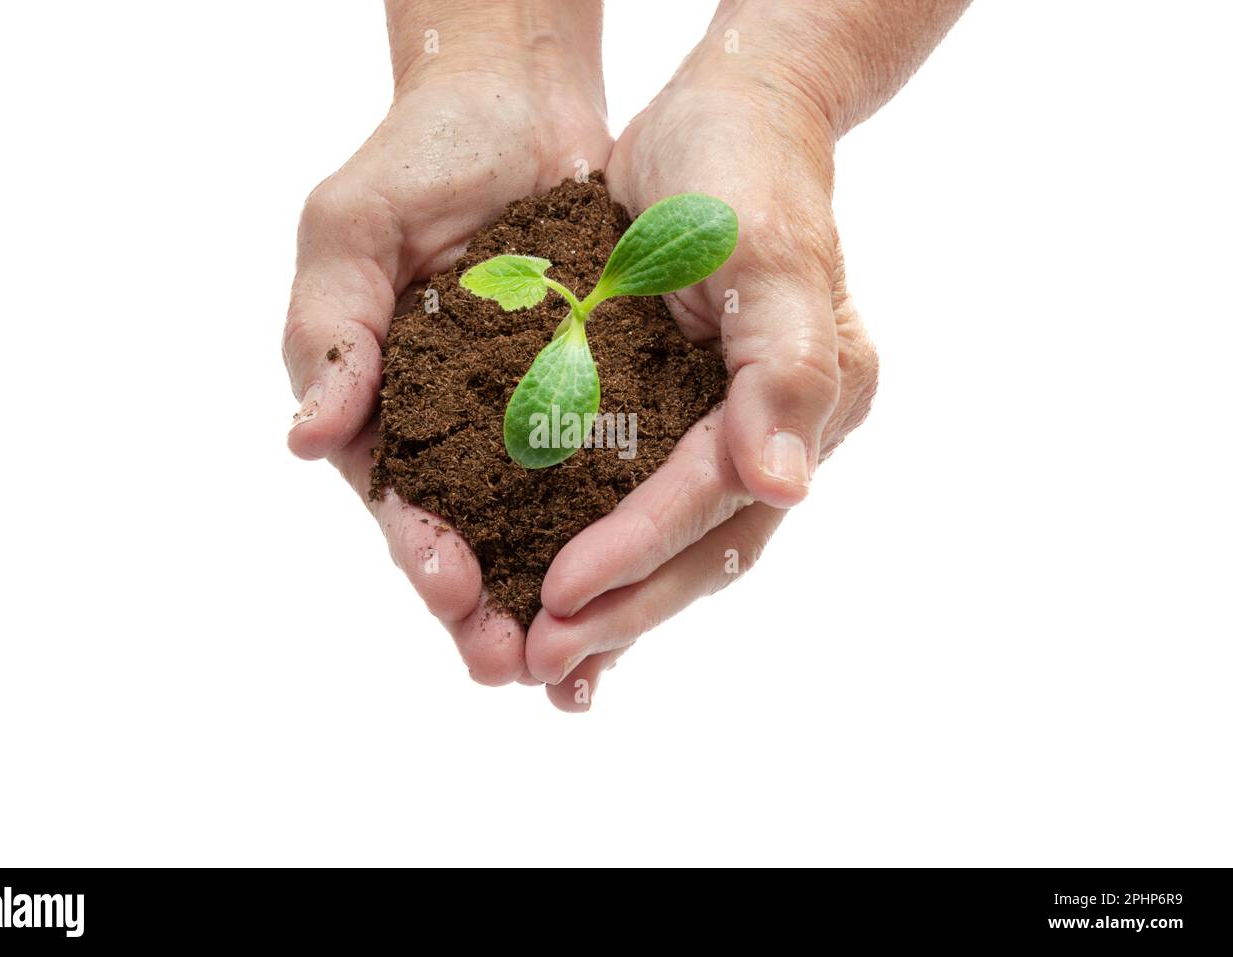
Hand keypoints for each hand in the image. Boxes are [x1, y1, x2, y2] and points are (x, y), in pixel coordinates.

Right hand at [282, 5, 608, 685]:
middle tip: (517, 670)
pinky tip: (645, 580)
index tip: (452, 592)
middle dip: (491, 609)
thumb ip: (331, 334)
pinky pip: (616, 471)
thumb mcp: (351, 234)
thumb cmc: (417, 158)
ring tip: (581, 666)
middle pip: (474, 540)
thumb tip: (304, 440)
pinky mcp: (601, 394)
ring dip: (561, 597)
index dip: (421, 552)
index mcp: (389, 407)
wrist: (516, 102)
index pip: (399, 500)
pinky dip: (625, 530)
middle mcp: (462, 429)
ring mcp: (534, 418)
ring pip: (547, 530)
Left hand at [524, 26, 880, 708]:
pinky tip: (554, 602)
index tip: (561, 596)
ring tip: (542, 663)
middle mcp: (776, 432)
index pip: (716, 497)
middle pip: (702, 549)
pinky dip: (603, 559)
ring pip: (675, 547)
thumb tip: (785, 487)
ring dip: (612, 608)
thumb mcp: (766, 251)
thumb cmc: (745, 167)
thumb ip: (783, 368)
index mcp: (812, 400)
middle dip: (622, 609)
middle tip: (539, 663)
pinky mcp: (679, 420)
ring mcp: (729, 431)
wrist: (723, 117)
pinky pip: (642, 505)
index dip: (641, 550)